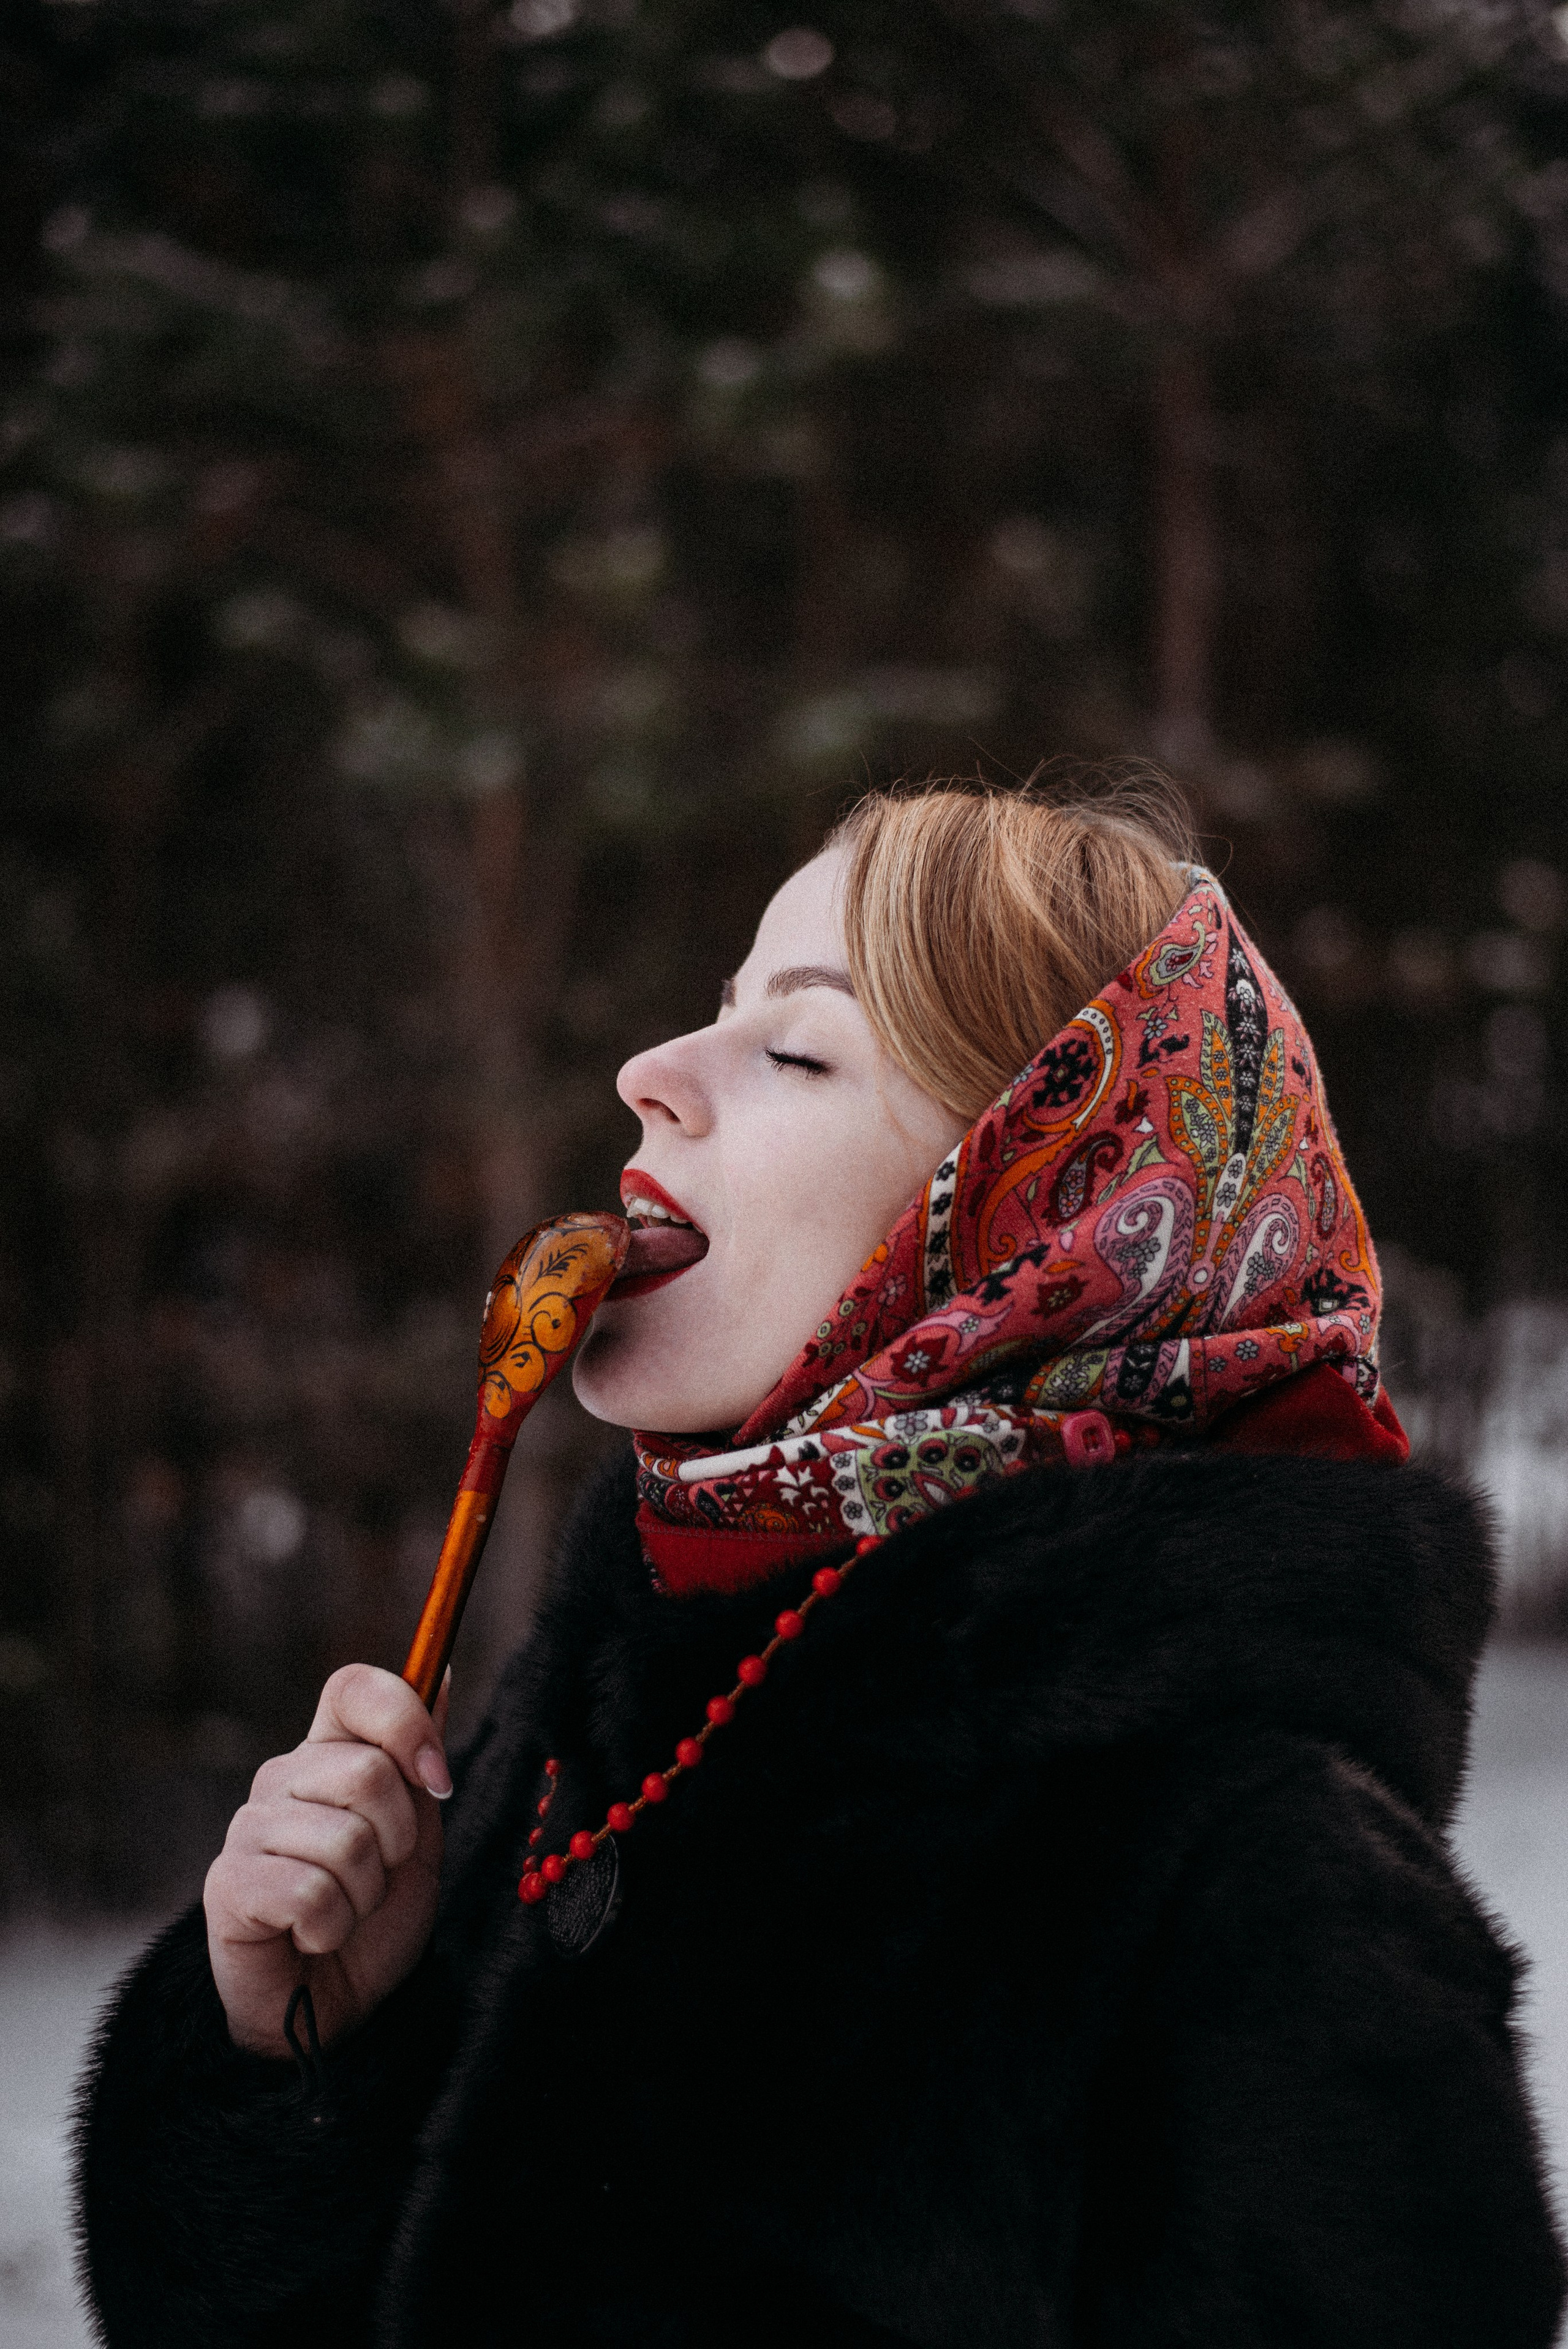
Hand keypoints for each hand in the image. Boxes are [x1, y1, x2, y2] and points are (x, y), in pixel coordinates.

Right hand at [204, 1663, 450, 2057]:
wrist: (336, 2006)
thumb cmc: (376, 1915)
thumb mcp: (417, 1831)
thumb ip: (420, 1756)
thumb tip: (439, 1669)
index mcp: (329, 1753)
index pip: (352, 1687)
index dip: (404, 1719)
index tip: (437, 1777)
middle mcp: (282, 1778)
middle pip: (367, 1771)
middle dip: (397, 1840)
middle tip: (379, 1874)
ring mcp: (248, 1829)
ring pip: (345, 1840)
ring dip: (366, 1893)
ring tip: (346, 1911)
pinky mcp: (227, 1885)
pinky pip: (309, 1892)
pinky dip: (332, 1926)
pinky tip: (315, 1936)